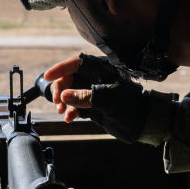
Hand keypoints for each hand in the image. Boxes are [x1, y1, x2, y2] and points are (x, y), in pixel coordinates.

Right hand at [44, 53, 175, 144]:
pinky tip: (70, 118)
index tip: (48, 76)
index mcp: (102, 71)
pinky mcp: (92, 106)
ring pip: (70, 93)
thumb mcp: (109, 100)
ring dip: (64, 102)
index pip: (77, 63)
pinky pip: (75, 106)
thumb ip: (86, 97)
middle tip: (58, 101)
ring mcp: (93, 93)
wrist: (141, 125)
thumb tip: (65, 95)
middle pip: (69, 78)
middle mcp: (96, 79)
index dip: (61, 68)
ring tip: (63, 111)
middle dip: (60, 89)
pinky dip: (71, 111)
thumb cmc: (131, 108)